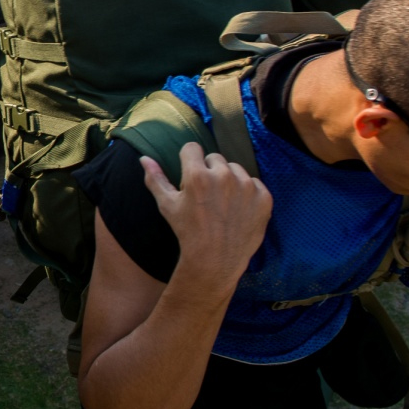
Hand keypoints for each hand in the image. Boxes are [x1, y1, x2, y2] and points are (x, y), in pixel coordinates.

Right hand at [141, 142, 271, 289]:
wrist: (215, 261)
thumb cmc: (187, 232)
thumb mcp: (167, 205)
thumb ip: (155, 179)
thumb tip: (144, 158)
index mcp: (198, 176)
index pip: (192, 148)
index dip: (189, 161)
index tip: (190, 175)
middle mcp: (224, 176)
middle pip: (215, 158)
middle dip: (209, 171)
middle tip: (207, 195)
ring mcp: (247, 186)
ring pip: (235, 169)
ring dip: (229, 180)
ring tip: (223, 203)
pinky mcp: (264, 198)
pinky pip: (254, 183)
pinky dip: (248, 194)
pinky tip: (238, 210)